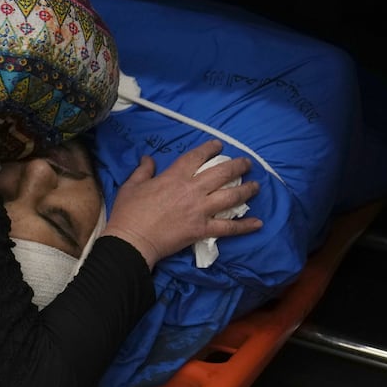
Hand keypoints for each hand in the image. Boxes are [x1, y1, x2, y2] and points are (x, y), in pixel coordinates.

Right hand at [103, 139, 262, 268]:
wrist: (132, 241)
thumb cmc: (128, 212)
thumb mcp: (131, 186)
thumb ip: (143, 170)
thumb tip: (148, 158)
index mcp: (174, 177)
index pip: (197, 157)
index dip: (210, 148)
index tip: (219, 145)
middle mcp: (192, 190)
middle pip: (222, 173)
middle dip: (238, 166)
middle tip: (247, 163)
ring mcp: (200, 210)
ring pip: (230, 197)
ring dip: (246, 190)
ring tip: (256, 186)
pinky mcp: (202, 229)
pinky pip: (228, 228)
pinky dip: (245, 226)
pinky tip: (258, 223)